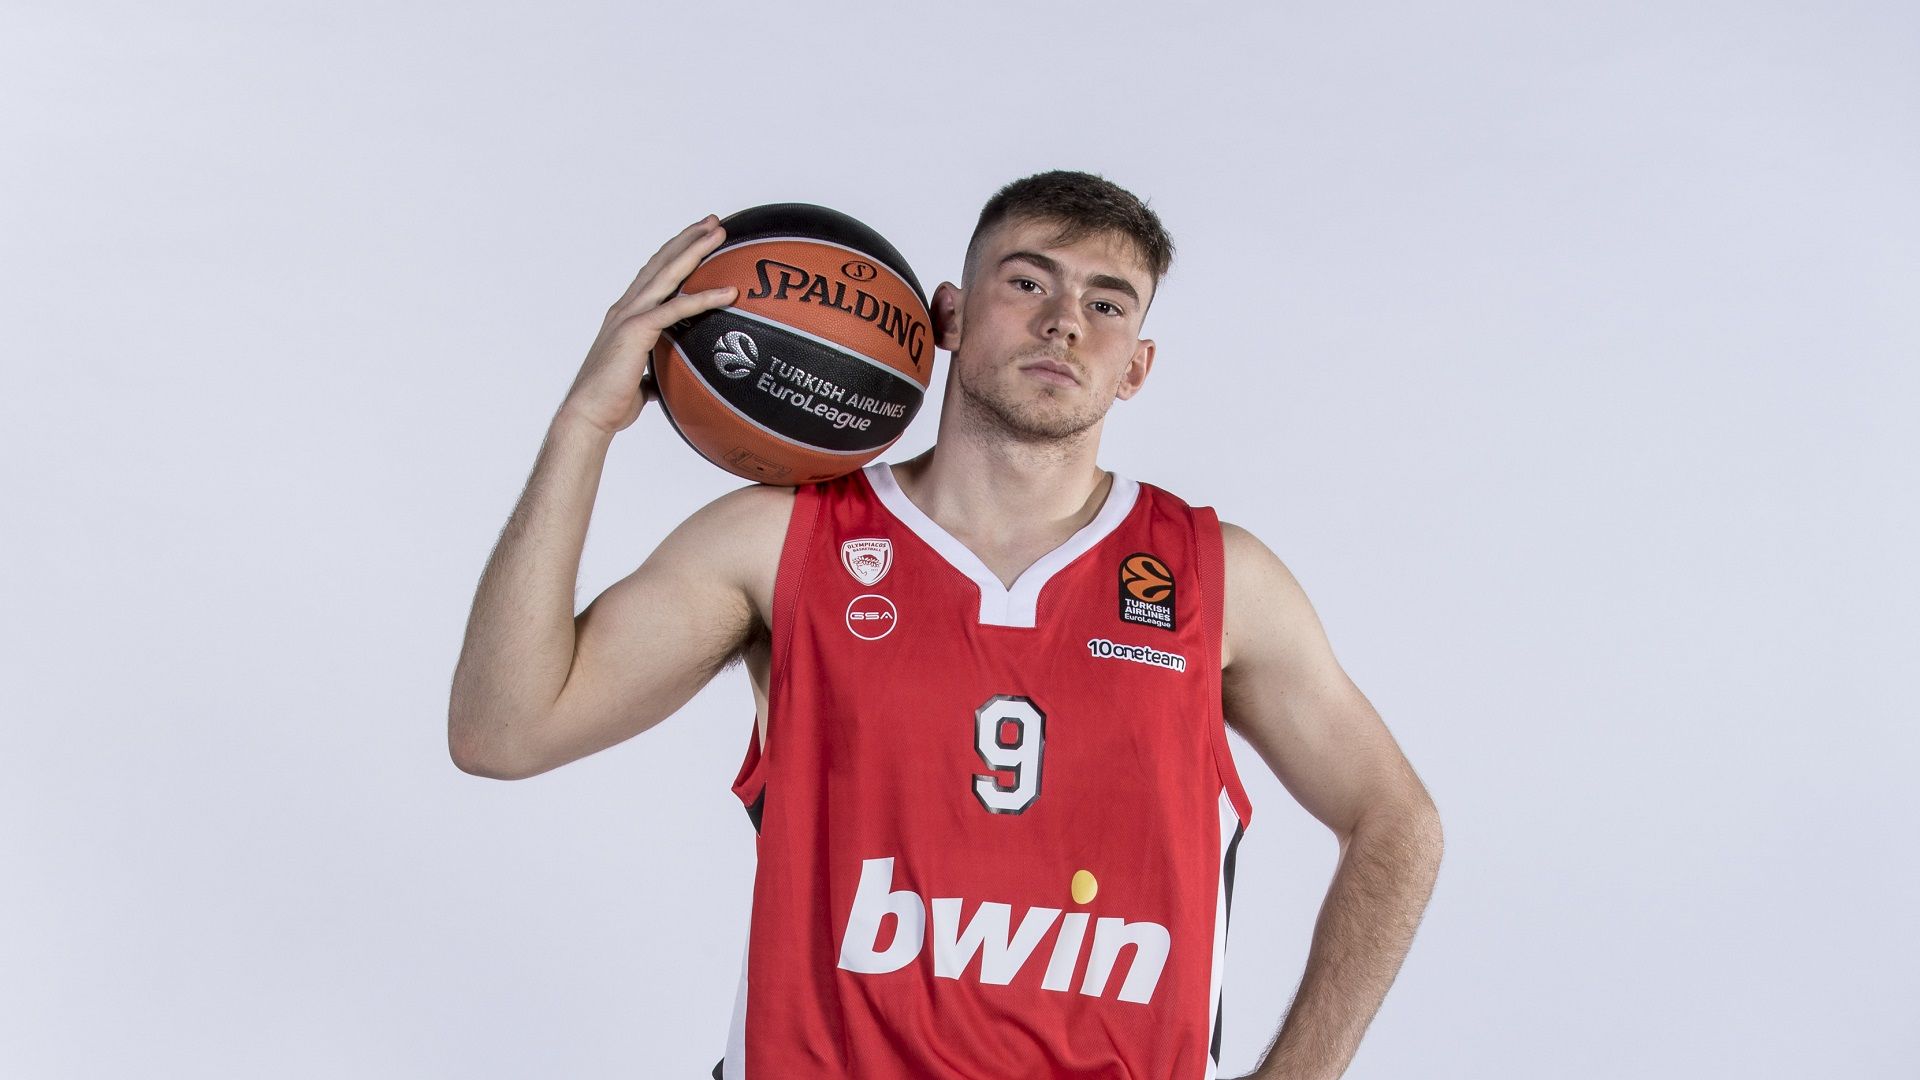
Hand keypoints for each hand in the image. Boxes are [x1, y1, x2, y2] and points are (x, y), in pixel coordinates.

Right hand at [558, 215, 738, 435]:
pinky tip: (728, 292)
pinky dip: (704, 297)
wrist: (589, 414)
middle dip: (687, 239)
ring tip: (718, 232)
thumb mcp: (640, 382)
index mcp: (626, 316)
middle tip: (712, 222)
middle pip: (661, 263)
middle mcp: (626, 308)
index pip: (653, 276)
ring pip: (667, 273)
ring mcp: (630, 316)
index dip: (673, 254)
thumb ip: (655, 372)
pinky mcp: (638, 330)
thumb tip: (669, 383)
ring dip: (694, 250)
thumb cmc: (611, 402)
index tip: (695, 238)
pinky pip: (676, 308)